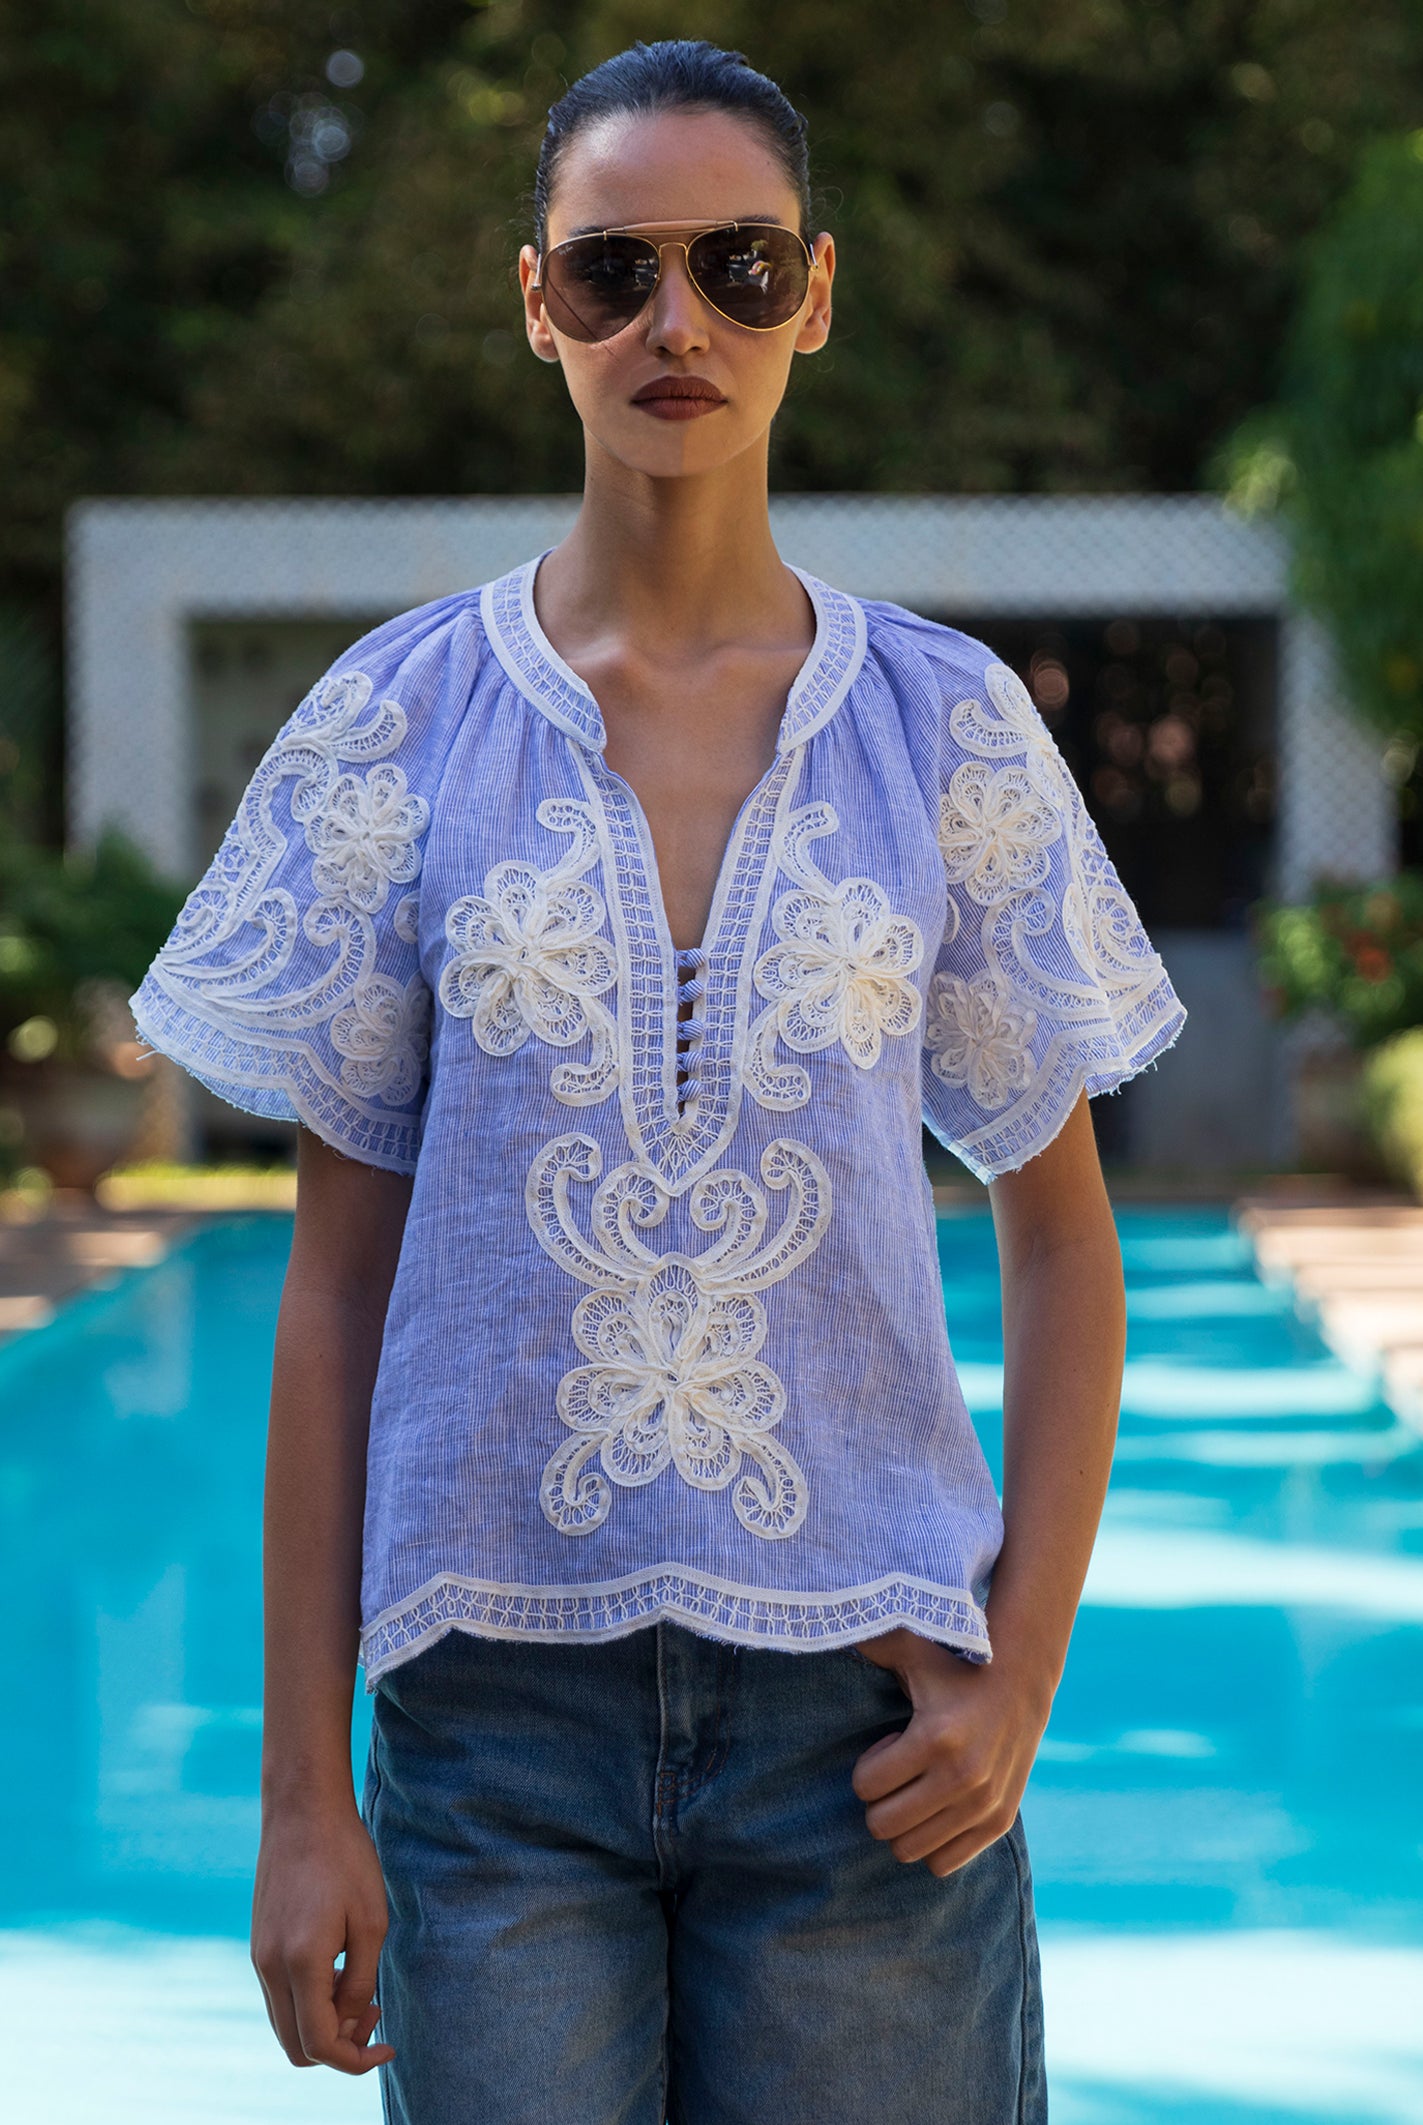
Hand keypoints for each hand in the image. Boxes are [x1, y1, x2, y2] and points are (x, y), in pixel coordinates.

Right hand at [251, 1800, 394, 2072]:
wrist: (302, 1810)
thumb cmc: (345, 1858)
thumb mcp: (370, 1921)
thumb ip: (361, 1981)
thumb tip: (351, 2022)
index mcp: (299, 1963)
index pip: (319, 2044)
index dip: (356, 2059)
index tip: (387, 2046)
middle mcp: (269, 1967)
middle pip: (295, 2047)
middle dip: (338, 2046)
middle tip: (375, 2012)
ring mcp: (258, 1956)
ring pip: (286, 2023)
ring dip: (323, 2023)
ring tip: (360, 1988)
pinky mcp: (258, 1944)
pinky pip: (280, 1996)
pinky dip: (309, 2001)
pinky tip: (338, 1968)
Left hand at [850, 1629, 1050, 1876]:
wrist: (1021, 1683)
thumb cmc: (953, 1666)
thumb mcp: (912, 1649)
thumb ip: (869, 1640)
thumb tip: (818, 1619)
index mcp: (935, 1737)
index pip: (866, 1786)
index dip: (869, 1766)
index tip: (890, 1744)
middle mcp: (962, 1776)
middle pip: (882, 1825)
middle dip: (880, 1800)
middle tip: (900, 1771)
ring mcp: (983, 1804)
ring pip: (910, 1850)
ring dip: (905, 1822)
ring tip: (921, 1785)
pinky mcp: (999, 1822)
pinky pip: (944, 1863)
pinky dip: (933, 1842)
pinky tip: (940, 1805)